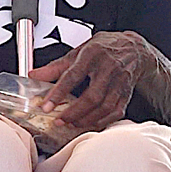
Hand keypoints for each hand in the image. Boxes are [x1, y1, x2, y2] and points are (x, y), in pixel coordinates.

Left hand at [29, 30, 160, 129]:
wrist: (135, 48)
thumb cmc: (106, 48)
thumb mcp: (79, 51)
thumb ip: (56, 66)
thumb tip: (35, 75)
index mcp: (93, 54)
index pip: (73, 76)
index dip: (58, 93)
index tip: (46, 106)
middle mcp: (108, 68)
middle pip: (91, 96)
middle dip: (73, 112)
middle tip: (59, 120)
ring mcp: (119, 82)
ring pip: (104, 107)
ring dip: (86, 119)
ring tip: (72, 123)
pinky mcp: (126, 93)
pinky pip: (115, 112)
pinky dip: (102, 121)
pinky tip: (90, 123)